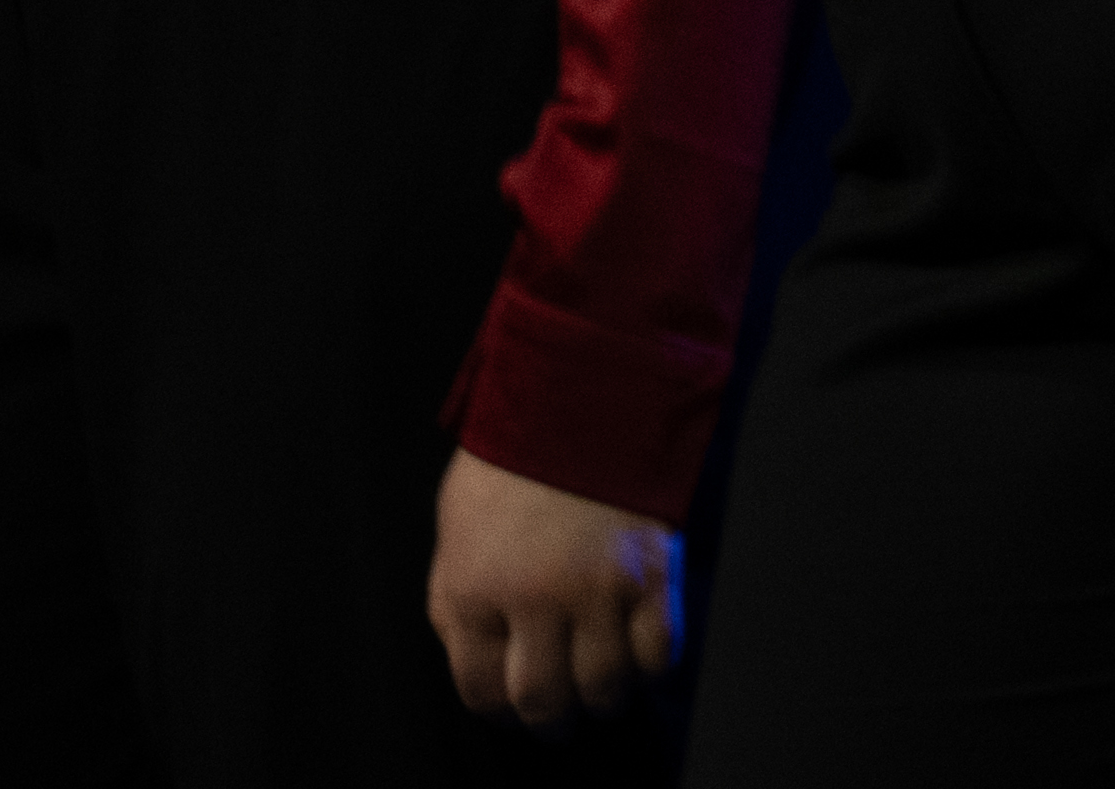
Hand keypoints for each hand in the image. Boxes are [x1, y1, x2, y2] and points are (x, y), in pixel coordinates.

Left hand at [425, 444, 686, 727]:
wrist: (580, 395)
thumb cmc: (509, 462)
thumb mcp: (455, 536)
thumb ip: (461, 602)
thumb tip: (480, 657)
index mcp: (474, 592)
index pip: (480, 691)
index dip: (497, 710)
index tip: (511, 706)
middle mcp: (533, 601)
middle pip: (543, 700)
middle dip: (550, 720)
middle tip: (559, 717)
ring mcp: (598, 588)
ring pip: (604, 685)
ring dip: (603, 698)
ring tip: (603, 690)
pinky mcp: (652, 570)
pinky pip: (658, 649)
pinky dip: (651, 664)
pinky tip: (640, 651)